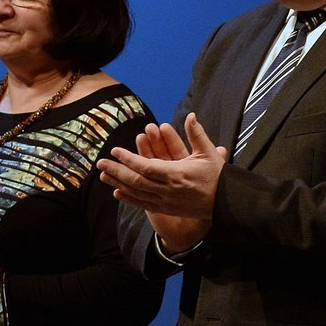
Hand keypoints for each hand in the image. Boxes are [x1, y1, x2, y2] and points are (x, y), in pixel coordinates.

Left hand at [97, 114, 224, 251]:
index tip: (115, 151)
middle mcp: (167, 189)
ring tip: (102, 175)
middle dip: (116, 171)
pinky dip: (128, 199)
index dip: (128, 159)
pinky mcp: (165, 209)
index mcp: (176, 173)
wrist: (226, 204)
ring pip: (136, 193)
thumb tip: (190, 115)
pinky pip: (142, 204)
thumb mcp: (209, 153)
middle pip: (135, 180)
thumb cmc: (218, 177)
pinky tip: (117, 192)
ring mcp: (165, 201)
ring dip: (118, 183)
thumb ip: (197, 134)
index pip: (145, 166)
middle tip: (99, 163)